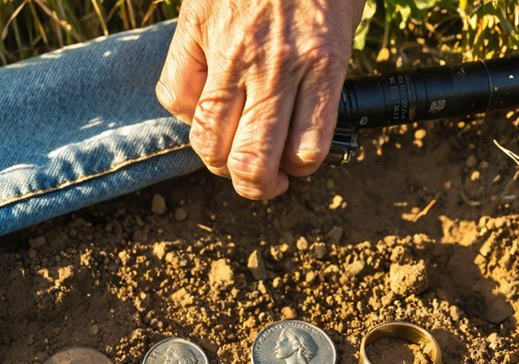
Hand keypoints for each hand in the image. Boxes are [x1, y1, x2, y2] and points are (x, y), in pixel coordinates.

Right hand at [156, 0, 364, 199]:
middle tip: (261, 183)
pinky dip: (186, 111)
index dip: (299, 171)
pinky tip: (204, 105)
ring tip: (228, 158)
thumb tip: (303, 122)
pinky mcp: (194, 30)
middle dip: (256, 186)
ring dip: (218, 162)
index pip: (306, 152)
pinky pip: (176, 96)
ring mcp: (229, 50)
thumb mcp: (342, 22)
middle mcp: (275, 66)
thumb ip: (325, 75)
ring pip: (208, 140)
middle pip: (251, 161)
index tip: (296, 165)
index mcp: (323, 63)